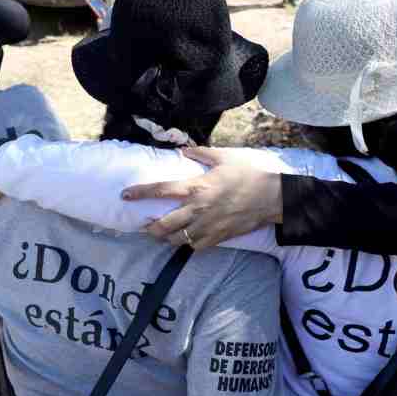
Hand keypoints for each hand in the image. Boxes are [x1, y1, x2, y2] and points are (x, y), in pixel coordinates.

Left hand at [120, 146, 281, 248]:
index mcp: (196, 186)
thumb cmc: (248, 174)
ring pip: (177, 239)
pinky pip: (196, 246)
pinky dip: (188, 244)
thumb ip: (201, 153)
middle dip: (150, 228)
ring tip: (162, 235)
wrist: (271, 198)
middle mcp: (197, 208)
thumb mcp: (224, 157)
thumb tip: (184, 149)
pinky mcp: (218, 237)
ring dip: (166, 238)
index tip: (125, 195)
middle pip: (163, 224)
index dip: (139, 193)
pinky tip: (186, 240)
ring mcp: (207, 225)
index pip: (160, 190)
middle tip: (145, 226)